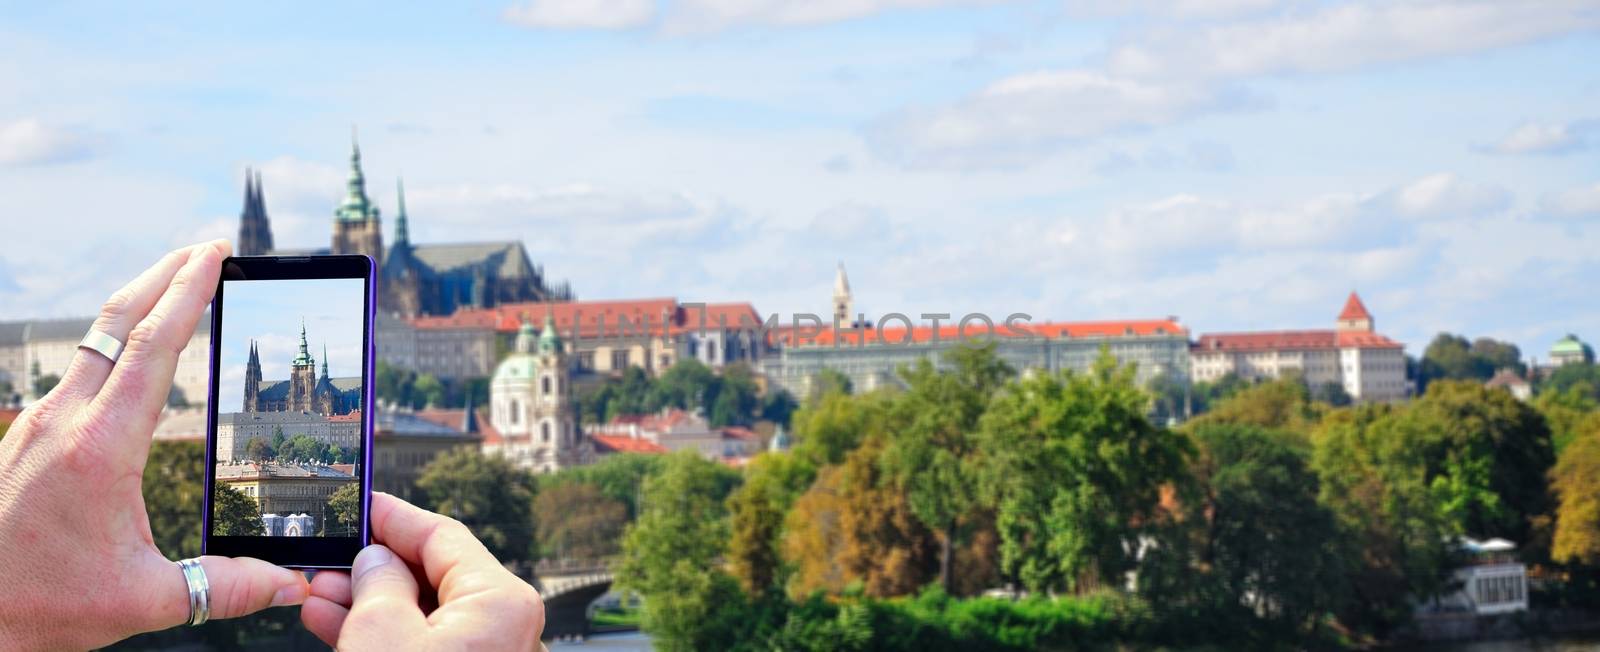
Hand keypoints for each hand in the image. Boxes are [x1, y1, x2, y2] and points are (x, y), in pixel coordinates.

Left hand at [0, 241, 309, 649]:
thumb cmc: (41, 608)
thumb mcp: (143, 599)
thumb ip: (224, 587)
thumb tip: (291, 584)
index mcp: (101, 447)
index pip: (154, 347)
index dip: (189, 293)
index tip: (217, 254)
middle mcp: (64, 421)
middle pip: (118, 320)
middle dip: (166, 273)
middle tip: (210, 247)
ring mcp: (37, 423)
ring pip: (94, 340)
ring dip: (139, 303)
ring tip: (177, 285)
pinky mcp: (25, 436)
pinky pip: (79, 368)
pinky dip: (116, 341)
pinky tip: (134, 354)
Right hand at [301, 492, 544, 649]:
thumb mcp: (382, 634)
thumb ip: (377, 584)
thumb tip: (375, 561)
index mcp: (501, 601)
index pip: (443, 535)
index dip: (395, 518)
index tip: (361, 505)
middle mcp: (505, 626)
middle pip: (432, 575)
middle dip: (373, 567)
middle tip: (328, 561)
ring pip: (424, 614)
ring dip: (369, 603)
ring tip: (320, 596)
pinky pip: (424, 644)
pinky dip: (384, 634)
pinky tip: (336, 625)